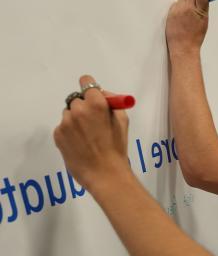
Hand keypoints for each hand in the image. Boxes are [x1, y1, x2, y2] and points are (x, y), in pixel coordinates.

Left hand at [53, 75, 129, 190]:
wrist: (104, 173)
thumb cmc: (117, 146)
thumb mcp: (123, 120)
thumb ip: (112, 103)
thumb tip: (102, 95)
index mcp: (96, 103)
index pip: (86, 82)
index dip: (91, 90)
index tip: (95, 98)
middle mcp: (78, 109)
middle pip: (78, 99)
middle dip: (85, 106)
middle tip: (93, 121)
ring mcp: (65, 122)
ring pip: (69, 113)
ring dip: (76, 119)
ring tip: (86, 135)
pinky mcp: (57, 135)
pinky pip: (63, 126)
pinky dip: (70, 131)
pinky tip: (80, 143)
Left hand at [166, 0, 208, 55]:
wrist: (183, 47)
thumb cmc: (195, 37)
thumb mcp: (204, 21)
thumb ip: (203, 8)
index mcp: (200, 11)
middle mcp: (189, 9)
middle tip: (194, 0)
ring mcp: (179, 10)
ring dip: (185, 2)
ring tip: (186, 13)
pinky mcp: (170, 14)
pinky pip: (175, 4)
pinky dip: (178, 8)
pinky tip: (180, 17)